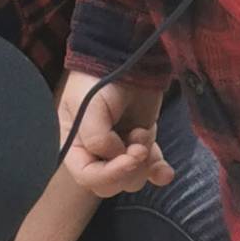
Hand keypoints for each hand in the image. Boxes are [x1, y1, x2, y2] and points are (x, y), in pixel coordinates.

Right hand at [60, 72, 170, 196]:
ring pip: (132, 179)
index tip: (130, 158)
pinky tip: (166, 172)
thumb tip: (116, 157)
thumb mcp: (90, 106)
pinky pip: (150, 170)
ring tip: (143, 132)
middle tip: (139, 145)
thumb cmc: (100, 79)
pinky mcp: (141, 145)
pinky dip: (158, 172)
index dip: (110, 174)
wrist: (126, 56)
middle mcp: (94, 153)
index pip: (87, 176)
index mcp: (74, 145)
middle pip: (110, 184)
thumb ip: (96, 138)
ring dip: (144, 161)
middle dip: (129, 169)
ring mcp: (119, 150)